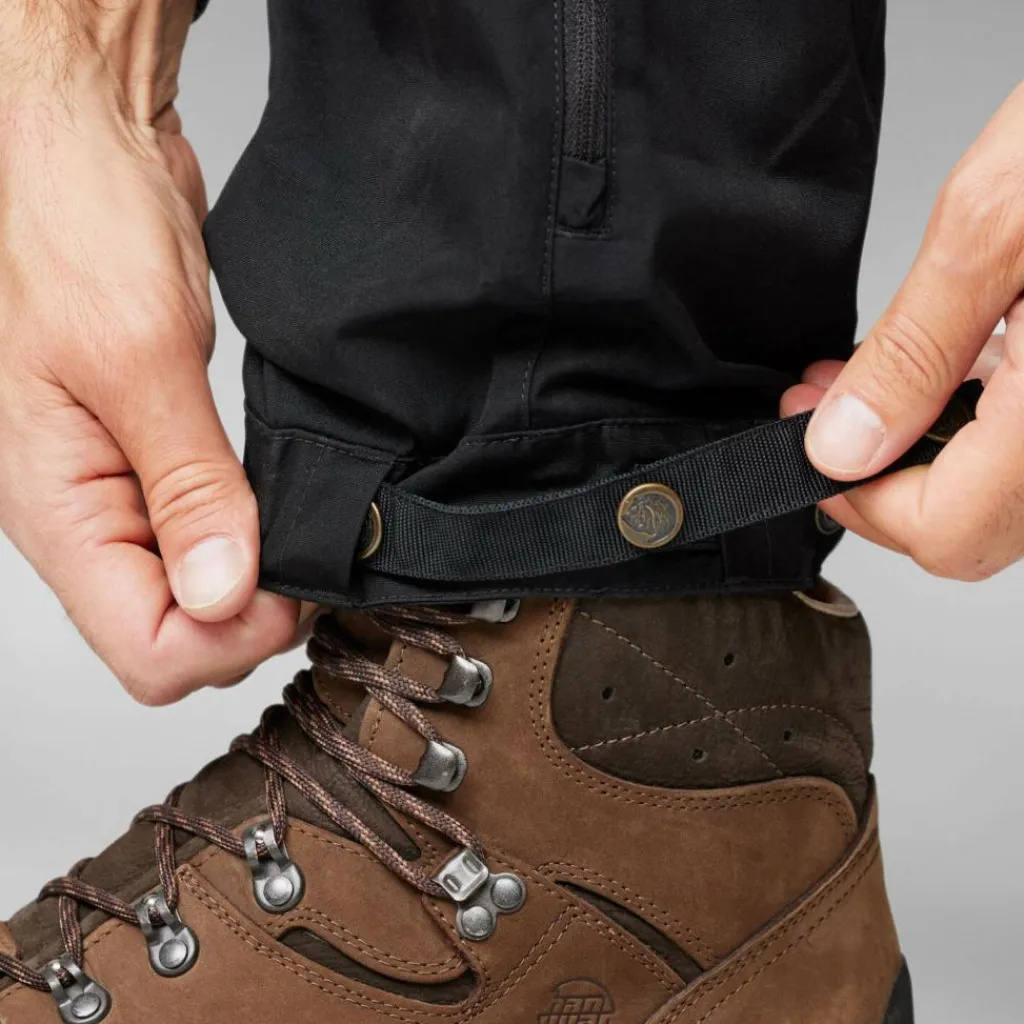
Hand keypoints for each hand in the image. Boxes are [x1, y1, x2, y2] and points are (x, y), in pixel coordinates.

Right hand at [0, 0, 298, 702]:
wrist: (86, 154)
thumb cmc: (74, 224)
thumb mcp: (138, 356)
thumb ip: (186, 486)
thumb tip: (221, 592)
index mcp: (56, 510)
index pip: (146, 650)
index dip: (230, 637)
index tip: (289, 581)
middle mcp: (83, 516)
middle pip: (171, 638)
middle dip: (249, 617)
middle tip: (305, 555)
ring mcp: (118, 493)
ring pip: (191, 598)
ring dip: (254, 581)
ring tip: (297, 530)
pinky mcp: (154, 461)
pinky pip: (204, 539)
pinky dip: (249, 539)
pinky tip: (276, 508)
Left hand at [782, 81, 1023, 581]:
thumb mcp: (999, 222)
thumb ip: (914, 351)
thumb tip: (844, 444)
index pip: (944, 532)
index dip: (856, 499)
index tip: (805, 442)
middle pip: (970, 527)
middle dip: (878, 475)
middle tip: (822, 411)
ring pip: (1000, 494)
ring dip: (919, 447)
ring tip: (865, 381)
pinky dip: (975, 421)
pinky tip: (946, 369)